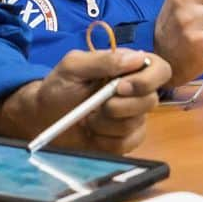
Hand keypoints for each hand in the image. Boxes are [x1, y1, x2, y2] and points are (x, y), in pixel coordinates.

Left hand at [0, 49, 170, 154]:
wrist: (43, 120)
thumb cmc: (58, 87)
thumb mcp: (73, 67)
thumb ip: (103, 60)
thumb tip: (137, 58)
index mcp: (128, 68)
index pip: (160, 69)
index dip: (148, 79)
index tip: (121, 87)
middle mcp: (135, 92)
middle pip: (151, 100)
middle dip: (121, 106)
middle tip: (97, 107)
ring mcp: (132, 118)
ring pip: (137, 124)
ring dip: (107, 124)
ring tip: (88, 119)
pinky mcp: (126, 140)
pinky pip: (128, 143)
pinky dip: (106, 140)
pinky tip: (92, 134)